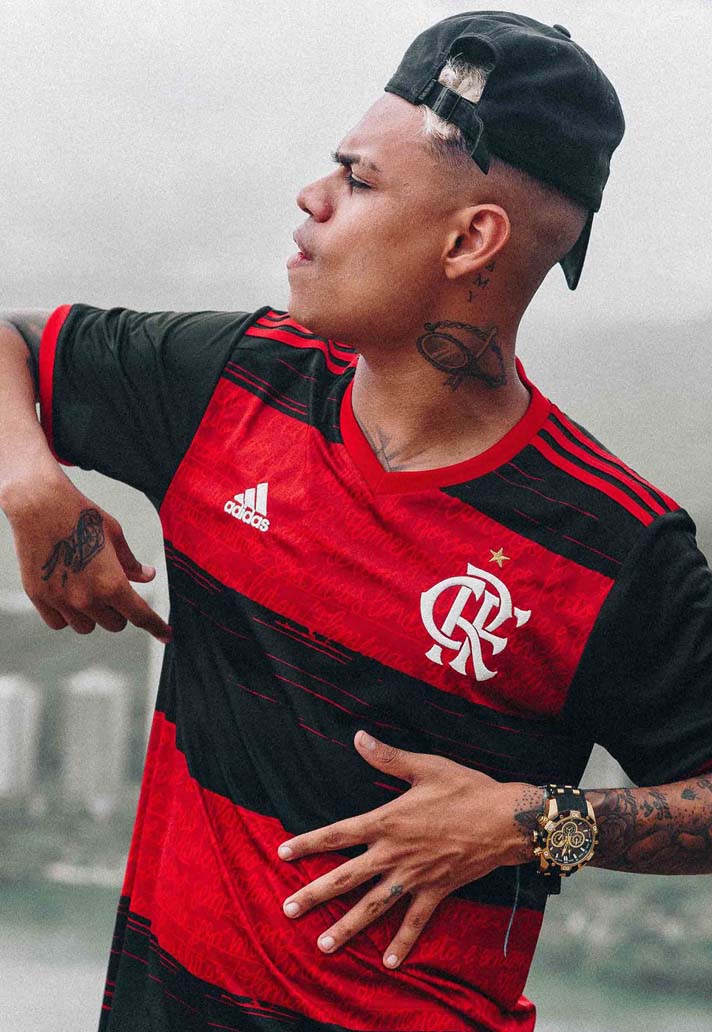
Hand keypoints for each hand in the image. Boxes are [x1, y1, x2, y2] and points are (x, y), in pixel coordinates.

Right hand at [5, 470, 171, 641]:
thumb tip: (148, 576)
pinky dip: (67, 616)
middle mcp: (87, 598)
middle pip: (114, 624)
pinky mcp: (40, 597)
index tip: (166, 634)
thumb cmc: (82, 516)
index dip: (156, 627)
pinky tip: (67, 596)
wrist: (40, 505)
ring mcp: (61, 601)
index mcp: (112, 583)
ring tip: (87, 590)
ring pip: (86, 627)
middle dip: (119, 611)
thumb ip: (131, 563)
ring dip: (93, 616)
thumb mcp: (115, 536)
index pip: (140, 615)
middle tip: (112, 589)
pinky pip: (59, 623)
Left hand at [277, 730, 535, 968]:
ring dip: (347, 927)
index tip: (282, 853)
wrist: (505, 820)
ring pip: (372, 906)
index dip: (308, 843)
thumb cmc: (465, 788)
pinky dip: (402, 942)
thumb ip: (387, 758)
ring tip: (322, 946)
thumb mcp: (425, 767)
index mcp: (387, 822)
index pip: (338, 834)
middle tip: (287, 910)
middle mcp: (394, 853)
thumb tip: (358, 737)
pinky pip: (414, 921)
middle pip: (345, 877)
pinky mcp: (436, 891)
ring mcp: (414, 877)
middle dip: (314, 894)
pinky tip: (388, 962)